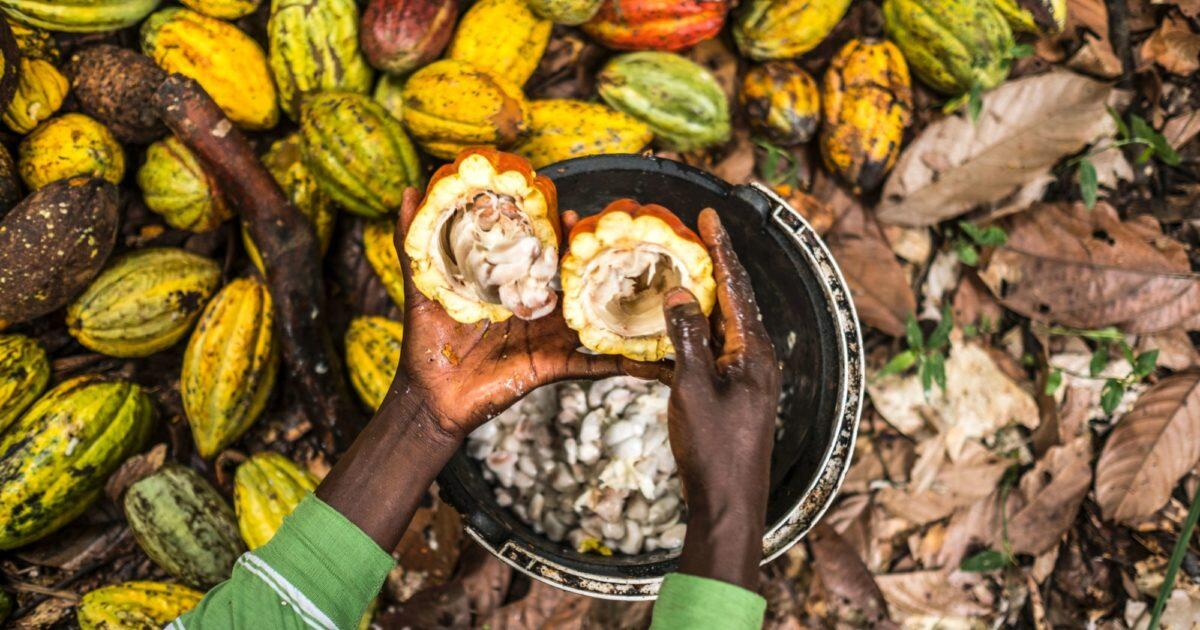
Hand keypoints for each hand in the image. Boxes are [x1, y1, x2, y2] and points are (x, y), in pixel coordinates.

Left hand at [389, 189, 666, 438]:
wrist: (432, 397)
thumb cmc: (428, 342)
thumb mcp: (423, 287)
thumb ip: (413, 242)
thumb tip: (408, 192)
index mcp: (510, 286)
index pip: (538, 251)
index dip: (553, 230)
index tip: (565, 206)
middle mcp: (536, 307)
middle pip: (571, 277)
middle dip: (590, 256)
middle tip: (610, 232)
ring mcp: (550, 336)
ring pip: (590, 313)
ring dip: (615, 298)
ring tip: (641, 278)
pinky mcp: (555, 366)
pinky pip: (595, 366)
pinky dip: (624, 363)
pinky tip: (652, 356)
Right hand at [663, 208, 780, 590]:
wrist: (729, 502)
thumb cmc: (713, 448)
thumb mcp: (693, 388)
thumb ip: (686, 338)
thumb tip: (680, 291)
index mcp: (753, 351)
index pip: (736, 288)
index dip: (722, 250)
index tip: (709, 217)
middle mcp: (757, 358)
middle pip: (735, 299)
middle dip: (716, 265)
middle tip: (697, 232)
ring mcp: (748, 376)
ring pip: (725, 324)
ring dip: (705, 296)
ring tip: (683, 268)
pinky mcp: (736, 392)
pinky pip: (717, 348)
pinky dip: (697, 330)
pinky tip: (676, 325)